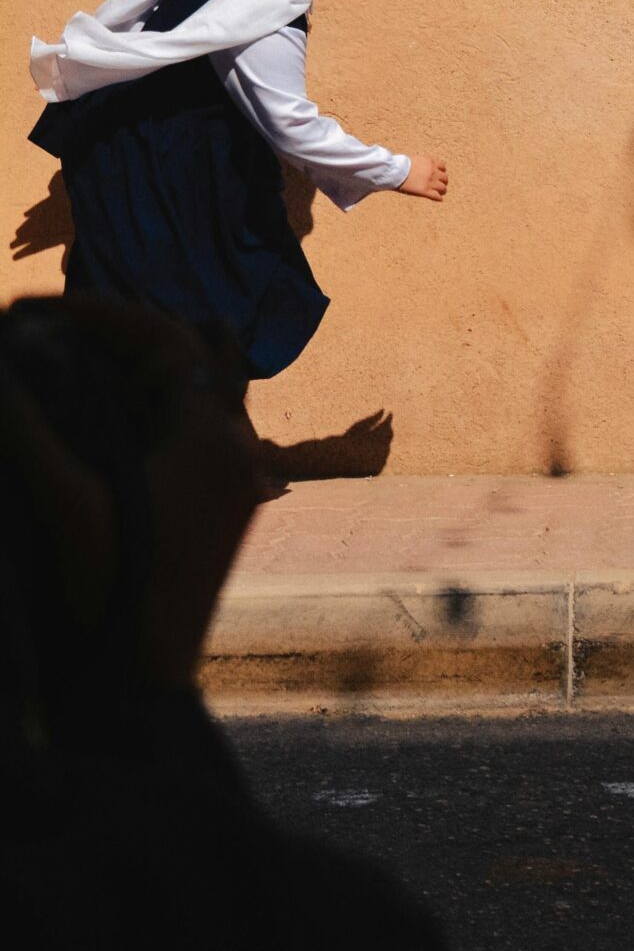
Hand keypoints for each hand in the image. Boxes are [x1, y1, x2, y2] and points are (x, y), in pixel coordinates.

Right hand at [0, 297, 261, 698]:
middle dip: (107, 338)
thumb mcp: (64, 509)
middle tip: (38, 331)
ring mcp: (227, 477)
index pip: (163, 339)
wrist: (143, 696)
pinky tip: (78, 419)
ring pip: (176, 395)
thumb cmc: (112, 604)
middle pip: (175, 360)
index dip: (97, 314)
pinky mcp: (210, 506)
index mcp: (217, 438)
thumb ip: (26, 432)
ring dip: (118, 374)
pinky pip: (175, 432)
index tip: (33, 308)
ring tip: (50, 364)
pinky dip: (129, 413)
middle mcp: (236, 447)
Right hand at [399, 156, 447, 200]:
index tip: (439, 174)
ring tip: (441, 193)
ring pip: (443, 188)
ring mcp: (430, 182)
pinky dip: (439, 198)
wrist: (396, 171)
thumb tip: (419, 167)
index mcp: (431, 162)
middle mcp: (433, 172)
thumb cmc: (401, 164)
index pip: (443, 167)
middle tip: (440, 184)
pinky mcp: (425, 191)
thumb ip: (421, 164)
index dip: (441, 171)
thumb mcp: (414, 159)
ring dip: (442, 190)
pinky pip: (437, 196)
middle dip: (443, 181)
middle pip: (445, 178)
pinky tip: (439, 199)